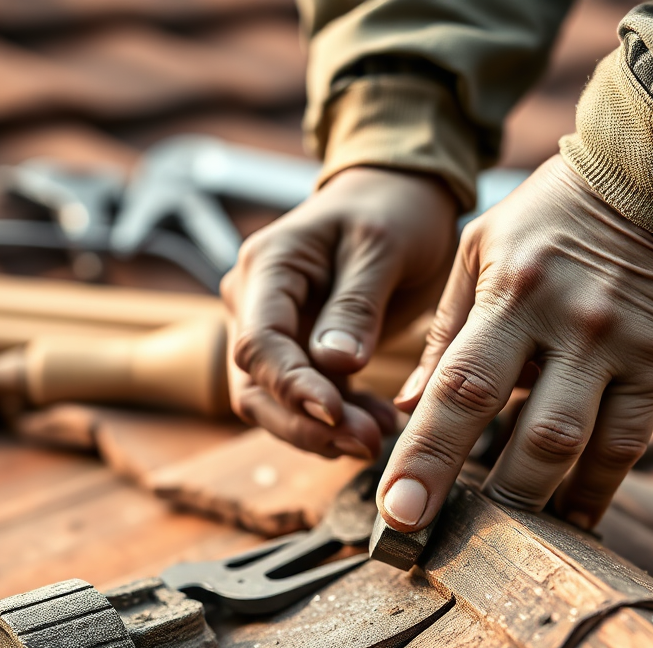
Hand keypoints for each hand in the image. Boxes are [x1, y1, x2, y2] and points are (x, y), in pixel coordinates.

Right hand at [221, 166, 458, 459]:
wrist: (396, 198)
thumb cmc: (390, 209)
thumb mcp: (383, 246)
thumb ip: (356, 304)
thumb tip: (336, 363)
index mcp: (268, 268)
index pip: (258, 343)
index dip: (291, 386)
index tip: (335, 413)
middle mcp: (256, 303)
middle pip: (257, 387)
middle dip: (307, 424)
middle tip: (366, 443)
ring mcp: (276, 332)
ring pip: (278, 405)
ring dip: (325, 431)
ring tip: (378, 437)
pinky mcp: (301, 355)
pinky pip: (310, 401)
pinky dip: (342, 420)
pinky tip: (379, 423)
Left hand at [377, 155, 652, 531]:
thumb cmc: (554, 213)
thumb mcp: (481, 249)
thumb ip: (445, 331)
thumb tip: (409, 405)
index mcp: (510, 293)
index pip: (459, 389)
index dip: (427, 457)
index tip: (400, 514)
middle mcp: (568, 325)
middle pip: (524, 432)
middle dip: (482, 498)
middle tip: (446, 547)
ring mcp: (623, 348)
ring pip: (581, 447)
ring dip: (541, 504)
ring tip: (506, 544)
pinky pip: (631, 444)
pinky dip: (598, 490)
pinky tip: (572, 523)